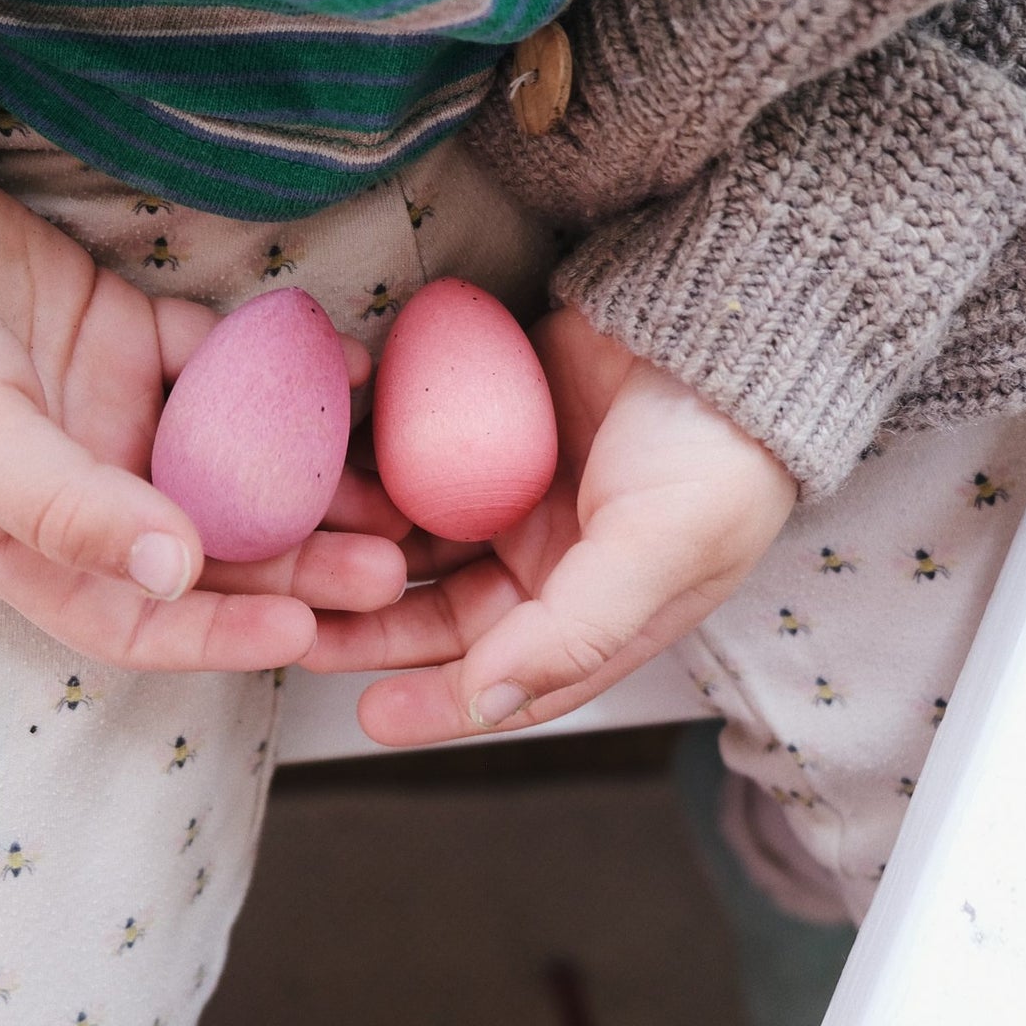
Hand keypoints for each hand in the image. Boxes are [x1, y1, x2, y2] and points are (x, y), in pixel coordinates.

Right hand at [0, 169, 406, 671]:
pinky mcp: (142, 341)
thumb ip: (62, 505)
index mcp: (31, 550)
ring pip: (237, 465)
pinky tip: (354, 373)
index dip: (222, 635)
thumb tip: (172, 572)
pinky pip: (230, 365)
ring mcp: (122, 419)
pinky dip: (289, 370)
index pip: (139, 621)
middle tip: (389, 564)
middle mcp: (90, 497)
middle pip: (214, 550)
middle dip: (301, 562)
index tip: (304, 631)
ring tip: (398, 485)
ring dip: (314, 478)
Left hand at [304, 304, 796, 741]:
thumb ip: (573, 632)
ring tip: (301, 548)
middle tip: (299, 632)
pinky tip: (322, 471)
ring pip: (411, 537)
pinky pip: (408, 456)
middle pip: (438, 614)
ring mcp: (508, 488)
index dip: (438, 704)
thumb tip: (484, 704)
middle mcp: (546, 559)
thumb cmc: (716, 447)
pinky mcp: (480, 421)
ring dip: (357, 546)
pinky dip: (368, 464)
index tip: (368, 716)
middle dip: (370, 628)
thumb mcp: (659, 550)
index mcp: (595, 609)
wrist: (726, 309)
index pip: (505, 678)